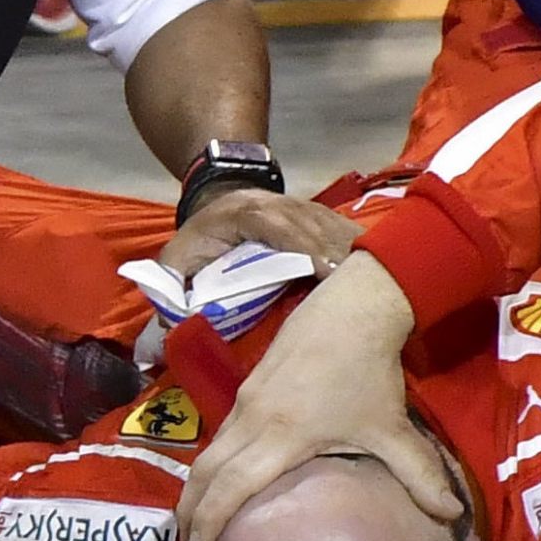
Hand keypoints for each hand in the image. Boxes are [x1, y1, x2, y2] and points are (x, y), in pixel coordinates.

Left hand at [156, 187, 361, 281]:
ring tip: (380, 284)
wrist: (218, 199)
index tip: (326, 272)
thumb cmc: (200, 239)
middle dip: (337, 254)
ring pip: (334, 226)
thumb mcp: (175, 260)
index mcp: (244, 212)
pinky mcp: (319, 216)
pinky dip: (360, 250)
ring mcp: (302, 206)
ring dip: (355, 253)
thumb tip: (160, 342)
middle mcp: (278, 204)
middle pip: (314, 225)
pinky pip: (343, 231)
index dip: (302, 245)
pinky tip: (380, 272)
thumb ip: (169, 292)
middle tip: (361, 288)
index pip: (276, 225)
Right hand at [177, 262, 460, 540]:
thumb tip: (450, 516)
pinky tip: (222, 470)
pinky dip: (212, 457)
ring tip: (196, 513)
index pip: (230, 487)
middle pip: (206, 471)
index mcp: (281, 437)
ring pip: (210, 448)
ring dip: (198, 483)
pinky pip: (221, 429)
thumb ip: (420, 476)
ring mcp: (246, 397)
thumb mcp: (393, 429)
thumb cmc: (370, 372)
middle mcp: (252, 419)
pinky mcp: (250, 383)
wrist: (354, 306)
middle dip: (191, 509)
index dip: (209, 521)